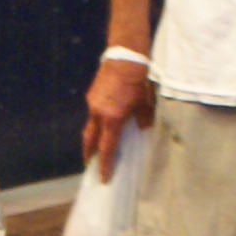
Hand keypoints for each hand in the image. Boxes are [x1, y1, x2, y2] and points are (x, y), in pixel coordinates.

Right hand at [83, 50, 153, 182]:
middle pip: (90, 141)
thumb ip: (144, 120)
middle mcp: (98, 114)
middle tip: (90, 165)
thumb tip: (143, 129)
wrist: (126, 57)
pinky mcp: (92, 95)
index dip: (105, 165)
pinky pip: (93, 113)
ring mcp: (93, 104)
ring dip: (92, 138)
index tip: (103, 178)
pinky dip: (97, 122)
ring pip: (90, 127)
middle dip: (89, 155)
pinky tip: (103, 121)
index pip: (107, 148)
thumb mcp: (146, 104)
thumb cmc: (139, 81)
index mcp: (112, 119)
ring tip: (95, 147)